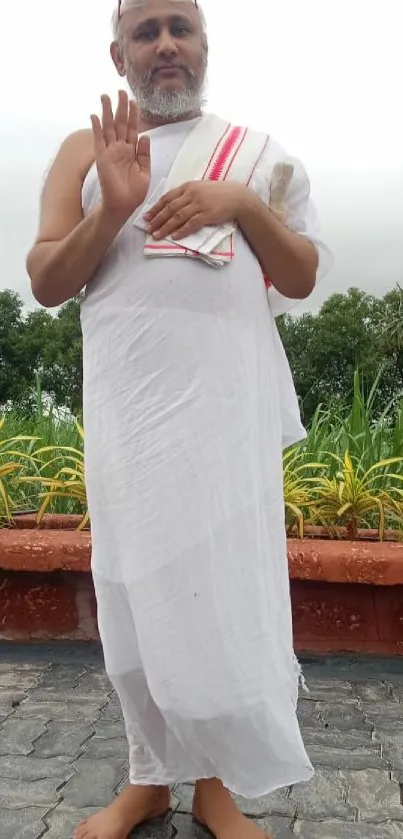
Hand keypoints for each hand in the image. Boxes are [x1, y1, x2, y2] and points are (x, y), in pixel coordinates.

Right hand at [91, 91, 150, 221]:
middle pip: (120, 123)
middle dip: (120, 107)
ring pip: (108, 128)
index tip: (134, 101)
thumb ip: (144, 154)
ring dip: (107, 112)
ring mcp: (110, 152)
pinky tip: (94, 115)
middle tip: (120, 91)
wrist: (123, 206)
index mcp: (132, 151)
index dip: (133, 115)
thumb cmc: (134, 193)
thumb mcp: (145, 172)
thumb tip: (145, 136)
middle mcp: (120, 149)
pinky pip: (98, 140)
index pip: (133, 129)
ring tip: (106, 96)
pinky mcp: (102, 158)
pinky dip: (96, 128)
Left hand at [144, 181, 245, 239]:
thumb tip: (171, 204)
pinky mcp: (207, 214)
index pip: (167, 198)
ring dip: (165, 227)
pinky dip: (182, 230)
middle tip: (148, 228)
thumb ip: (186, 194)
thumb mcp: (199, 188)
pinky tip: (174, 236)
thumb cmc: (218, 193)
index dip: (155, 208)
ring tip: (157, 235)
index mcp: (187, 187)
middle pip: (170, 208)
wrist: (237, 197)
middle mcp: (191, 194)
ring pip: (178, 217)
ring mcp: (199, 204)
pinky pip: (191, 224)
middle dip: (157, 219)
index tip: (146, 217)